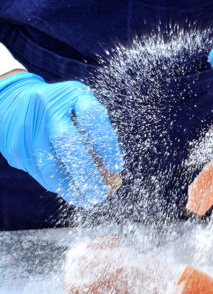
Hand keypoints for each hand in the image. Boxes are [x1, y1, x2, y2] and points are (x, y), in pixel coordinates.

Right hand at [0, 72, 122, 206]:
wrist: (16, 101)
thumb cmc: (65, 110)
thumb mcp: (84, 110)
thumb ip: (99, 135)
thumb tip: (113, 174)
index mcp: (71, 94)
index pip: (91, 116)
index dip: (106, 144)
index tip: (116, 168)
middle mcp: (48, 107)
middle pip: (67, 141)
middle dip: (86, 172)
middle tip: (101, 193)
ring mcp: (29, 126)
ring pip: (50, 165)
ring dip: (72, 187)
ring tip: (89, 199)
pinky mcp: (16, 147)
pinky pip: (39, 173)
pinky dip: (59, 186)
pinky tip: (73, 192)